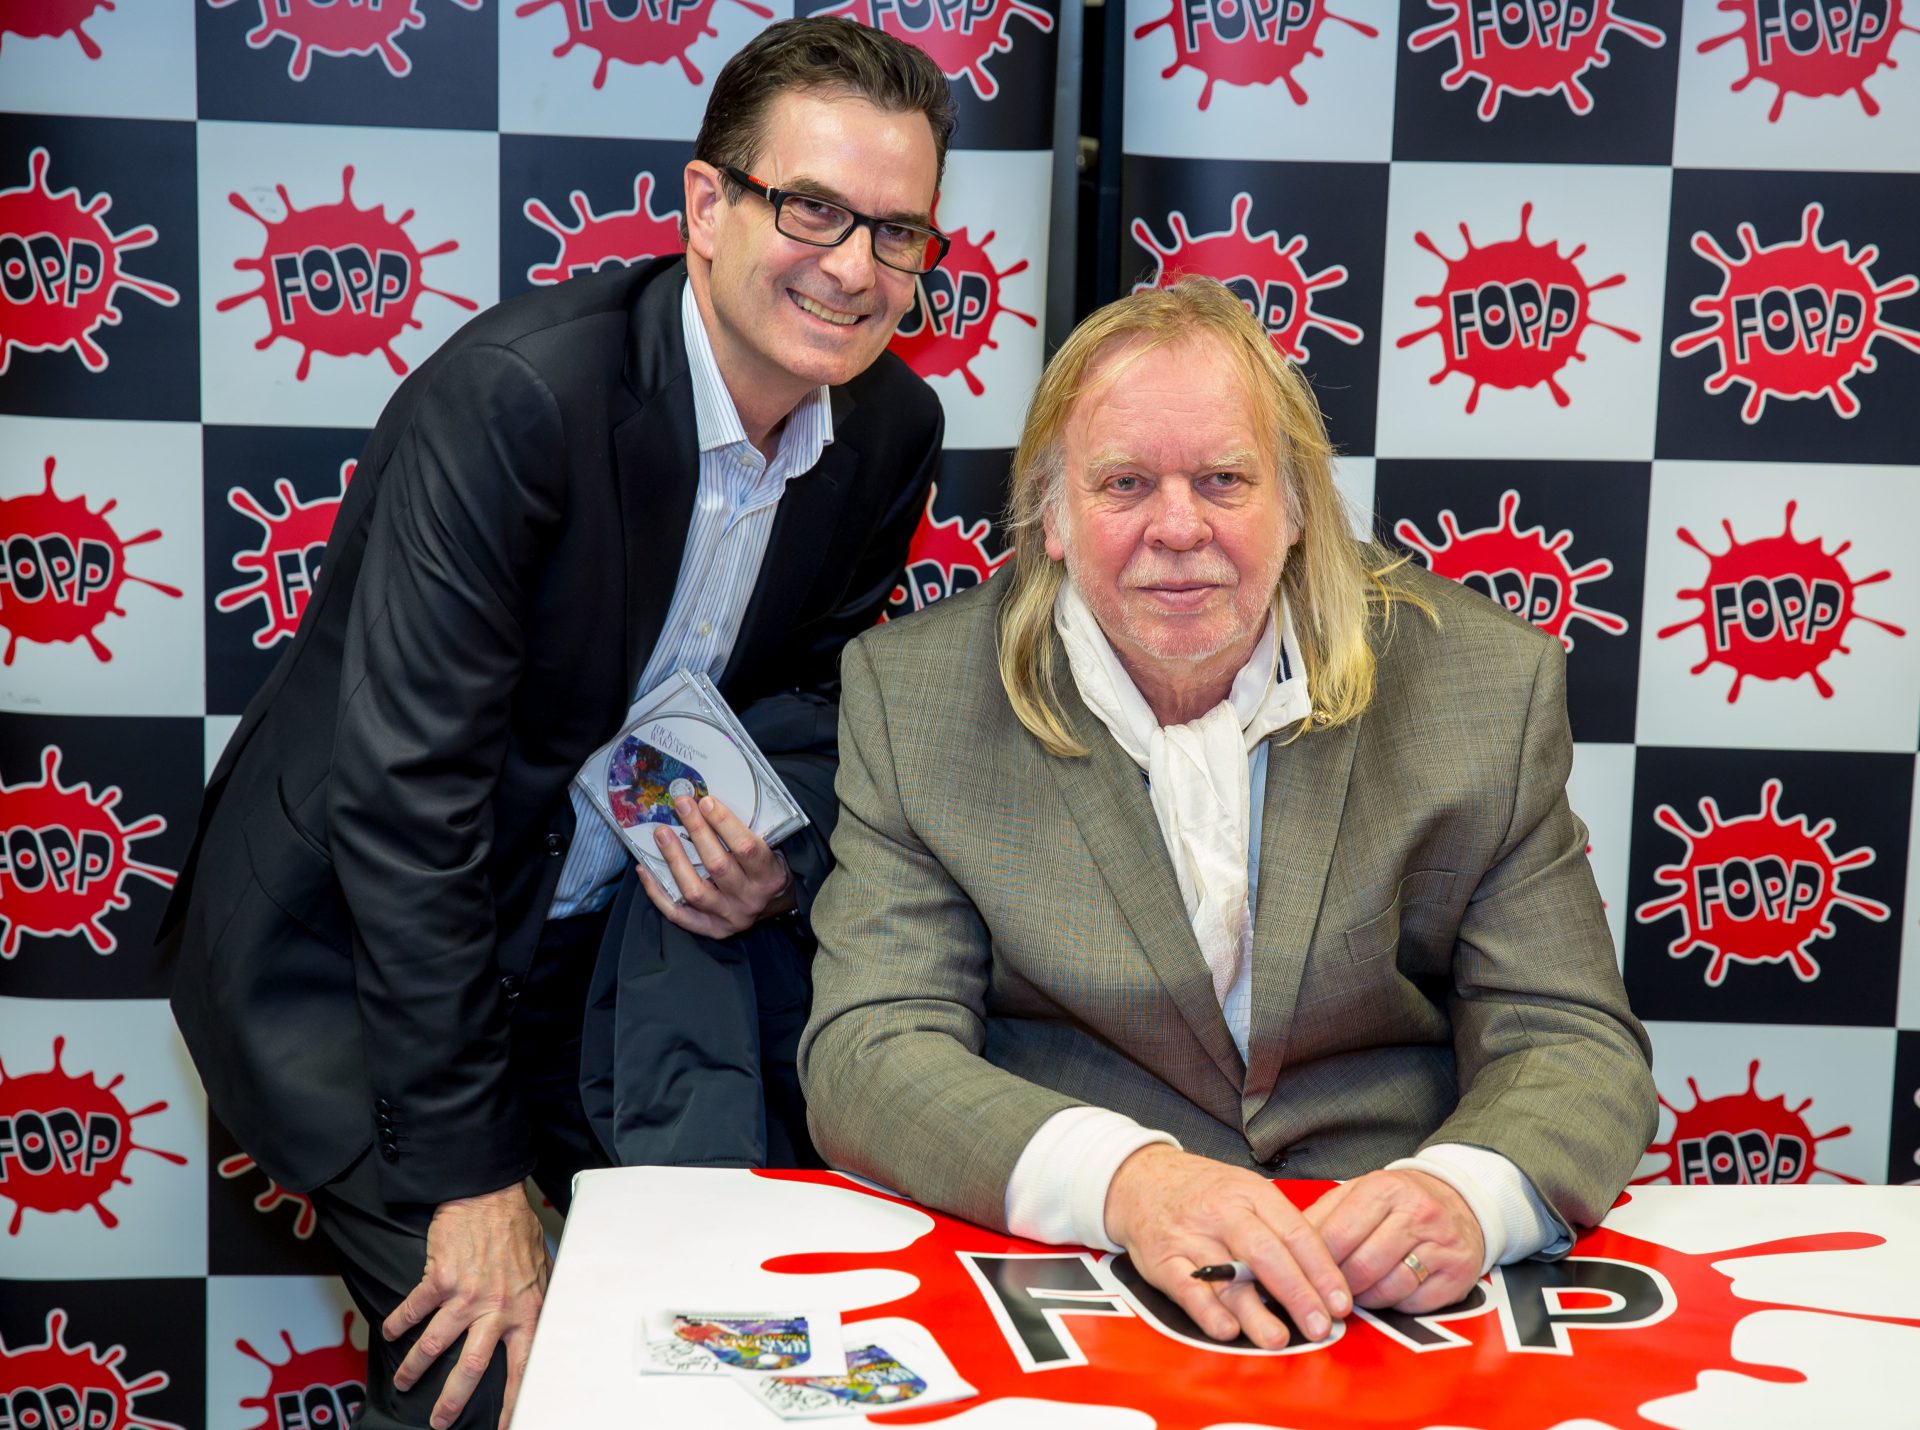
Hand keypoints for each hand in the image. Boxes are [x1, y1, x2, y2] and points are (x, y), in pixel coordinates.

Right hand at [383, 1183, 550, 1429]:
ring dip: (415, 1367)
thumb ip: (536, 1302)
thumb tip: (540, 1328)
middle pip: (473, 1367)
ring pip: (436, 1344)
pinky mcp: (440, 1278)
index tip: (505, 1424)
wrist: (489, 1193)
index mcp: (527, 1308)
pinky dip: (397, 1324)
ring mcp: (467, 1294)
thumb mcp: (541, 1268)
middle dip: (452, 1400)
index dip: (513, 1400)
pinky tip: (389, 1333)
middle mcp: (498, 1307)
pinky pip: (413, 1310)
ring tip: (404, 1381)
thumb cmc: (517, 1228)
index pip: (525, 1365)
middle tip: (440, 1421)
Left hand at [637, 793, 795, 937]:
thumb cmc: (767, 869)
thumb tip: (707, 804)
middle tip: (681, 806)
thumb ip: (745, 833)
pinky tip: (646, 870)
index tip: (706, 802)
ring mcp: (729, 917)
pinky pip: (678, 913)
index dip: (725, 823)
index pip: (746, 848)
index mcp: (769, 876)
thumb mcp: (770, 850)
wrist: (776, 906)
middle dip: (697, 832)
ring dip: (675, 859)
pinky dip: (658, 892)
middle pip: (717, 866)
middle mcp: (749, 899)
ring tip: (661, 833)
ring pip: (695, 890)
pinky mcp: (711, 930)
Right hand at [1102, 1144, 1350, 1348]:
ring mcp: (1190, 1236)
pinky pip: (1188, 1288)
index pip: (1295, 1232)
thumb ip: (1278, 1228)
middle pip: (1266, 1253)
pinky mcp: (1163, 1260)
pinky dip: (1208, 1311)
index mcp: (1251, 1193)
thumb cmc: (1204, 1193)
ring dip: (1255, 1311)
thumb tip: (1323, 1277)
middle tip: (1320, 1326)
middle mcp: (1222, 1212)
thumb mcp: (1245, 1191)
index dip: (1322, 1270)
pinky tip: (1228, 1330)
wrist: (1139, 1180)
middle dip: (1297, 1293)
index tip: (1341, 1302)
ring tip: (1278, 1339)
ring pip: (1227, 1277)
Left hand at [1304, 1168, 1484, 1313]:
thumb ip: (1323, 1215)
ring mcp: (1440, 1244)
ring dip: (1362, 1298)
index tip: (1301, 1275)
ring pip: (1385, 1288)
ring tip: (1353, 1292)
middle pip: (1361, 1265)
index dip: (1314, 1262)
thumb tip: (1283, 1245)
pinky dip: (1391, 1304)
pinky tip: (1384, 1292)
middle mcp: (1416, 1213)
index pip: (1337, 1235)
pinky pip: (1412, 1302)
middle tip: (1325, 1292)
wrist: (1460, 1202)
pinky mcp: (1457, 1274)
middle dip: (1337, 1285)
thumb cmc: (1398, 1202)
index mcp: (1384, 1188)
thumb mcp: (1359, 1193)